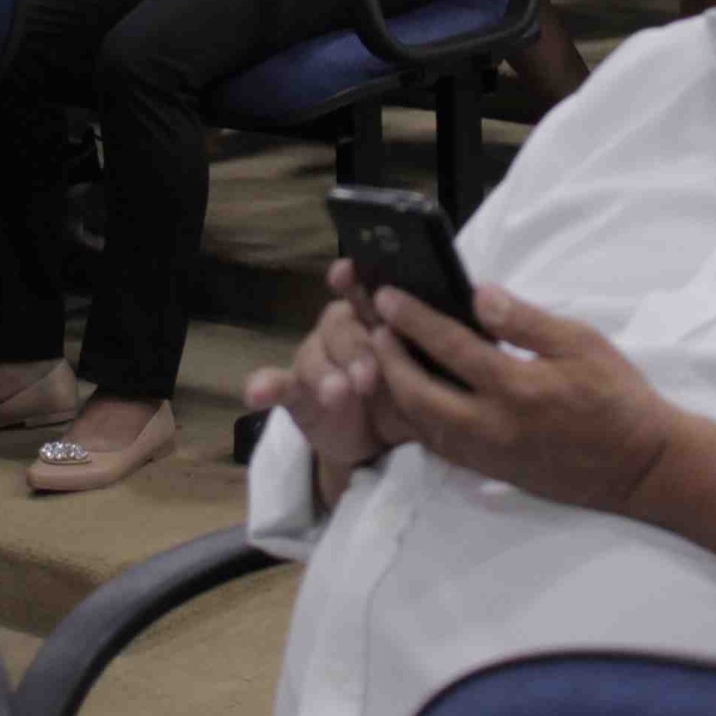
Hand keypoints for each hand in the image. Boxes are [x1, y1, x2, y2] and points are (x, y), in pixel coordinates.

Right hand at [243, 260, 414, 479]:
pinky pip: (278, 383)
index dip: (354, 279)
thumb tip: (458, 332)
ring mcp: (316, 359)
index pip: (367, 290)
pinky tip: (256, 394)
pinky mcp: (296, 391)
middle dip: (355, 351)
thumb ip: (433, 353)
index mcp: (378, 316)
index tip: (347, 271)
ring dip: (324, 375)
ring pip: (314, 356)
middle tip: (368, 379)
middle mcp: (343, 329)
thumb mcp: (428, 378)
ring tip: (336, 395)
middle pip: (341, 326)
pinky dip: (265, 386)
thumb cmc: (410, 396)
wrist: (382, 444)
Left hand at [362, 282, 678, 517]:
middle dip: (389, 357)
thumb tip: (478, 294)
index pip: (450, 346)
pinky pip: (440, 444)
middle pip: (417, 393)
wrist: (640, 467)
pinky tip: (416, 394)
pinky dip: (419, 417)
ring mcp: (488, 455)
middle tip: (376, 326)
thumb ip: (525, 320)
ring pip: (422, 423)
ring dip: (397, 388)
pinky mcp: (491, 472)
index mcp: (517, 389)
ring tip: (387, 355)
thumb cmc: (617, 397)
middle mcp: (493, 427)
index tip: (387, 295)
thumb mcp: (582, 344)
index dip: (413, 318)